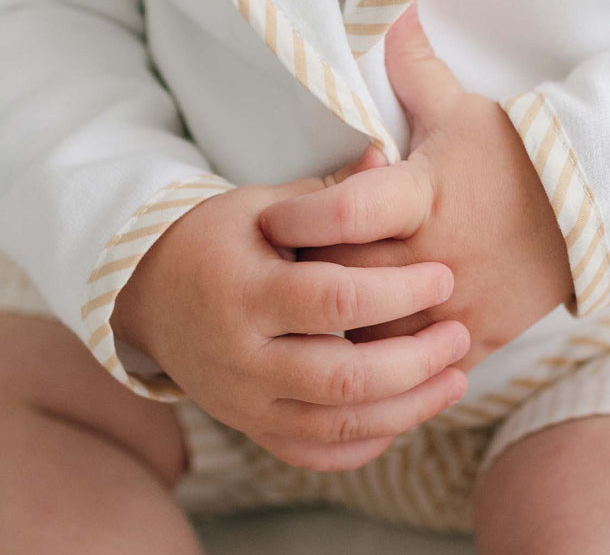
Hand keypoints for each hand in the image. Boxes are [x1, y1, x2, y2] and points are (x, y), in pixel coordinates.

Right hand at [110, 147, 471, 470]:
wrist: (150, 294)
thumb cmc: (217, 237)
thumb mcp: (262, 205)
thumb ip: (325, 193)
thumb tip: (387, 156)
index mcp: (246, 292)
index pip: (334, 301)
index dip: (397, 292)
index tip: (443, 276)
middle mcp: (242, 356)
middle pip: (342, 378)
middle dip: (414, 362)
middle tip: (459, 334)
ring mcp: (244, 402)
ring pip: (335, 426)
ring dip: (406, 410)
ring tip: (455, 380)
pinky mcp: (250, 426)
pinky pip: (314, 454)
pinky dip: (364, 445)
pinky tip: (404, 418)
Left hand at [259, 2, 572, 372]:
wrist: (587, 208)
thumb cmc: (512, 155)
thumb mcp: (459, 107)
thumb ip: (413, 64)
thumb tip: (389, 4)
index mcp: (422, 195)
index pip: (344, 211)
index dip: (299, 216)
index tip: (271, 216)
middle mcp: (433, 255)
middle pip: (344, 278)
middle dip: (307, 273)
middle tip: (278, 266)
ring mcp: (454, 304)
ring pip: (369, 334)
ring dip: (339, 323)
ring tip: (311, 309)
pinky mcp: (474, 339)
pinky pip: (411, 365)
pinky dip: (383, 359)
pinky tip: (361, 342)